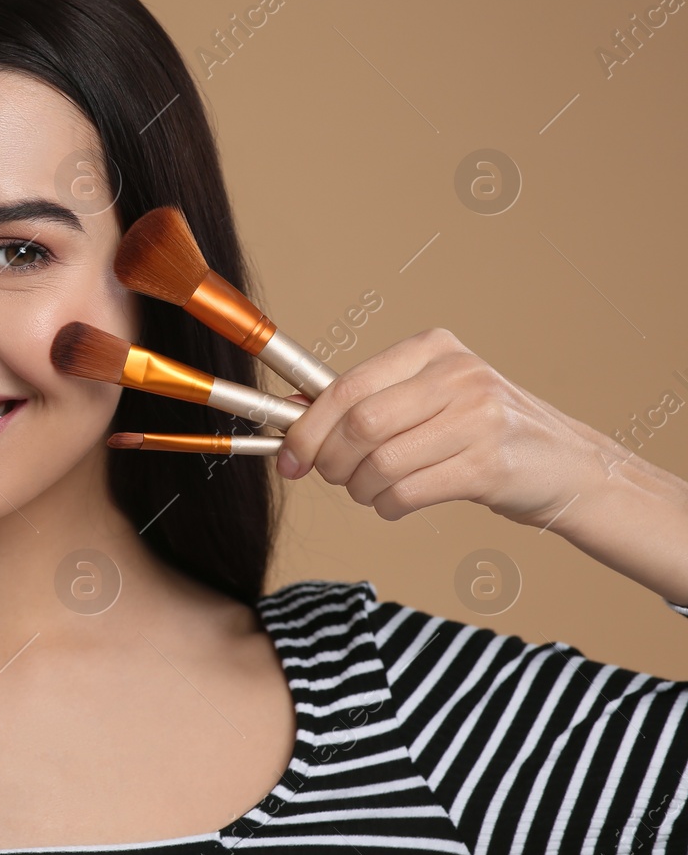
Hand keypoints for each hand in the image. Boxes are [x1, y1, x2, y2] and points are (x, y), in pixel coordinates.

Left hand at [275, 327, 610, 527]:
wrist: (567, 465)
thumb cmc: (480, 431)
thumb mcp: (426, 398)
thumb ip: (363, 400)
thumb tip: (287, 409)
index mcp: (432, 349)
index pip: (347, 386)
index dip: (306, 427)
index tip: (288, 456)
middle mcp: (456, 375)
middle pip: (359, 425)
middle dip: (329, 461)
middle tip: (330, 477)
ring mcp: (478, 418)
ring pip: (380, 463)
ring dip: (359, 489)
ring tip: (370, 490)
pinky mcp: (490, 465)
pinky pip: (408, 492)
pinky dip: (387, 506)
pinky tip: (395, 502)